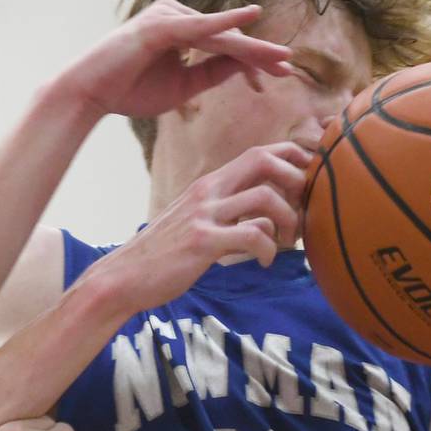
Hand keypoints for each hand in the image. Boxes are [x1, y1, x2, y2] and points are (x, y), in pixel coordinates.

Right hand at [54, 0, 293, 121]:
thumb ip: (211, 73)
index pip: (224, 45)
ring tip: (279, 57)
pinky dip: (223, 23)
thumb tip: (243, 66)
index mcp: (181, 29)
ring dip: (249, 47)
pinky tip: (250, 17)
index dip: (252, 60)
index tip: (278, 75)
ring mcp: (169, 16)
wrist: (89, 94)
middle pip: (226, 37)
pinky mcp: (160, 24)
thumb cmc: (129, 91)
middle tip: (289, 66)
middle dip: (258, 53)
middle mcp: (177, 15)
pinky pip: (198, 26)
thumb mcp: (182, 86)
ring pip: (218, 35)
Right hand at [91, 140, 312, 311]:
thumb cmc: (162, 255)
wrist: (122, 277)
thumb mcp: (196, 223)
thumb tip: (264, 220)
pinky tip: (264, 262)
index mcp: (209, 185)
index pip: (259, 153)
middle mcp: (208, 192)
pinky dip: (268, 250)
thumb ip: (228, 214)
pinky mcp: (202, 242)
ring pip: (265, 198)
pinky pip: (252, 235)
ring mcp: (204, 215)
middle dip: (296, 180)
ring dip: (288, 220)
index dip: (291, 159)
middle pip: (264, 160)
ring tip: (287, 242)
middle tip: (303, 210)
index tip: (307, 183)